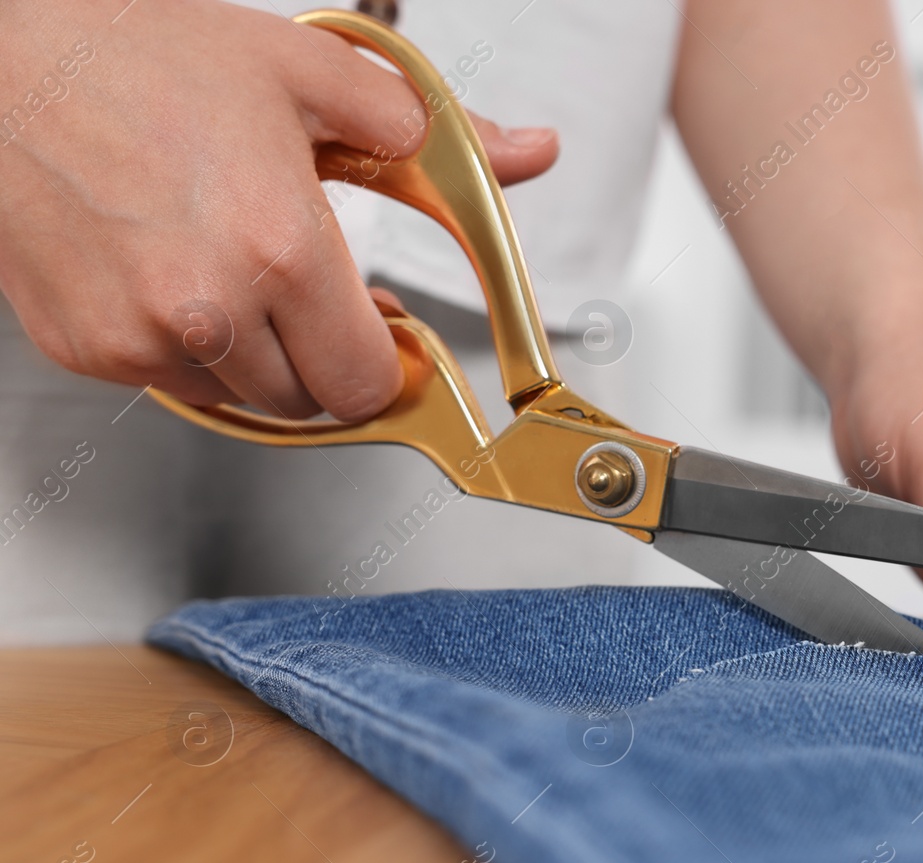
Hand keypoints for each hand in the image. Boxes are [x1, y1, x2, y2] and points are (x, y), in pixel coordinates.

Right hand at [0, 0, 556, 419]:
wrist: (3, 59)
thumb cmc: (141, 57)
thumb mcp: (310, 77)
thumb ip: (433, 134)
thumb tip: (530, 152)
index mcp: (280, 248)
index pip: (368, 385)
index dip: (388, 365)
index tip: (387, 339)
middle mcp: (208, 306)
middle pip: (310, 405)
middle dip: (328, 359)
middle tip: (316, 300)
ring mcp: (138, 336)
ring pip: (241, 401)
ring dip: (258, 357)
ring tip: (238, 272)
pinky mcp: (84, 347)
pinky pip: (167, 384)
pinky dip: (186, 350)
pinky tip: (176, 276)